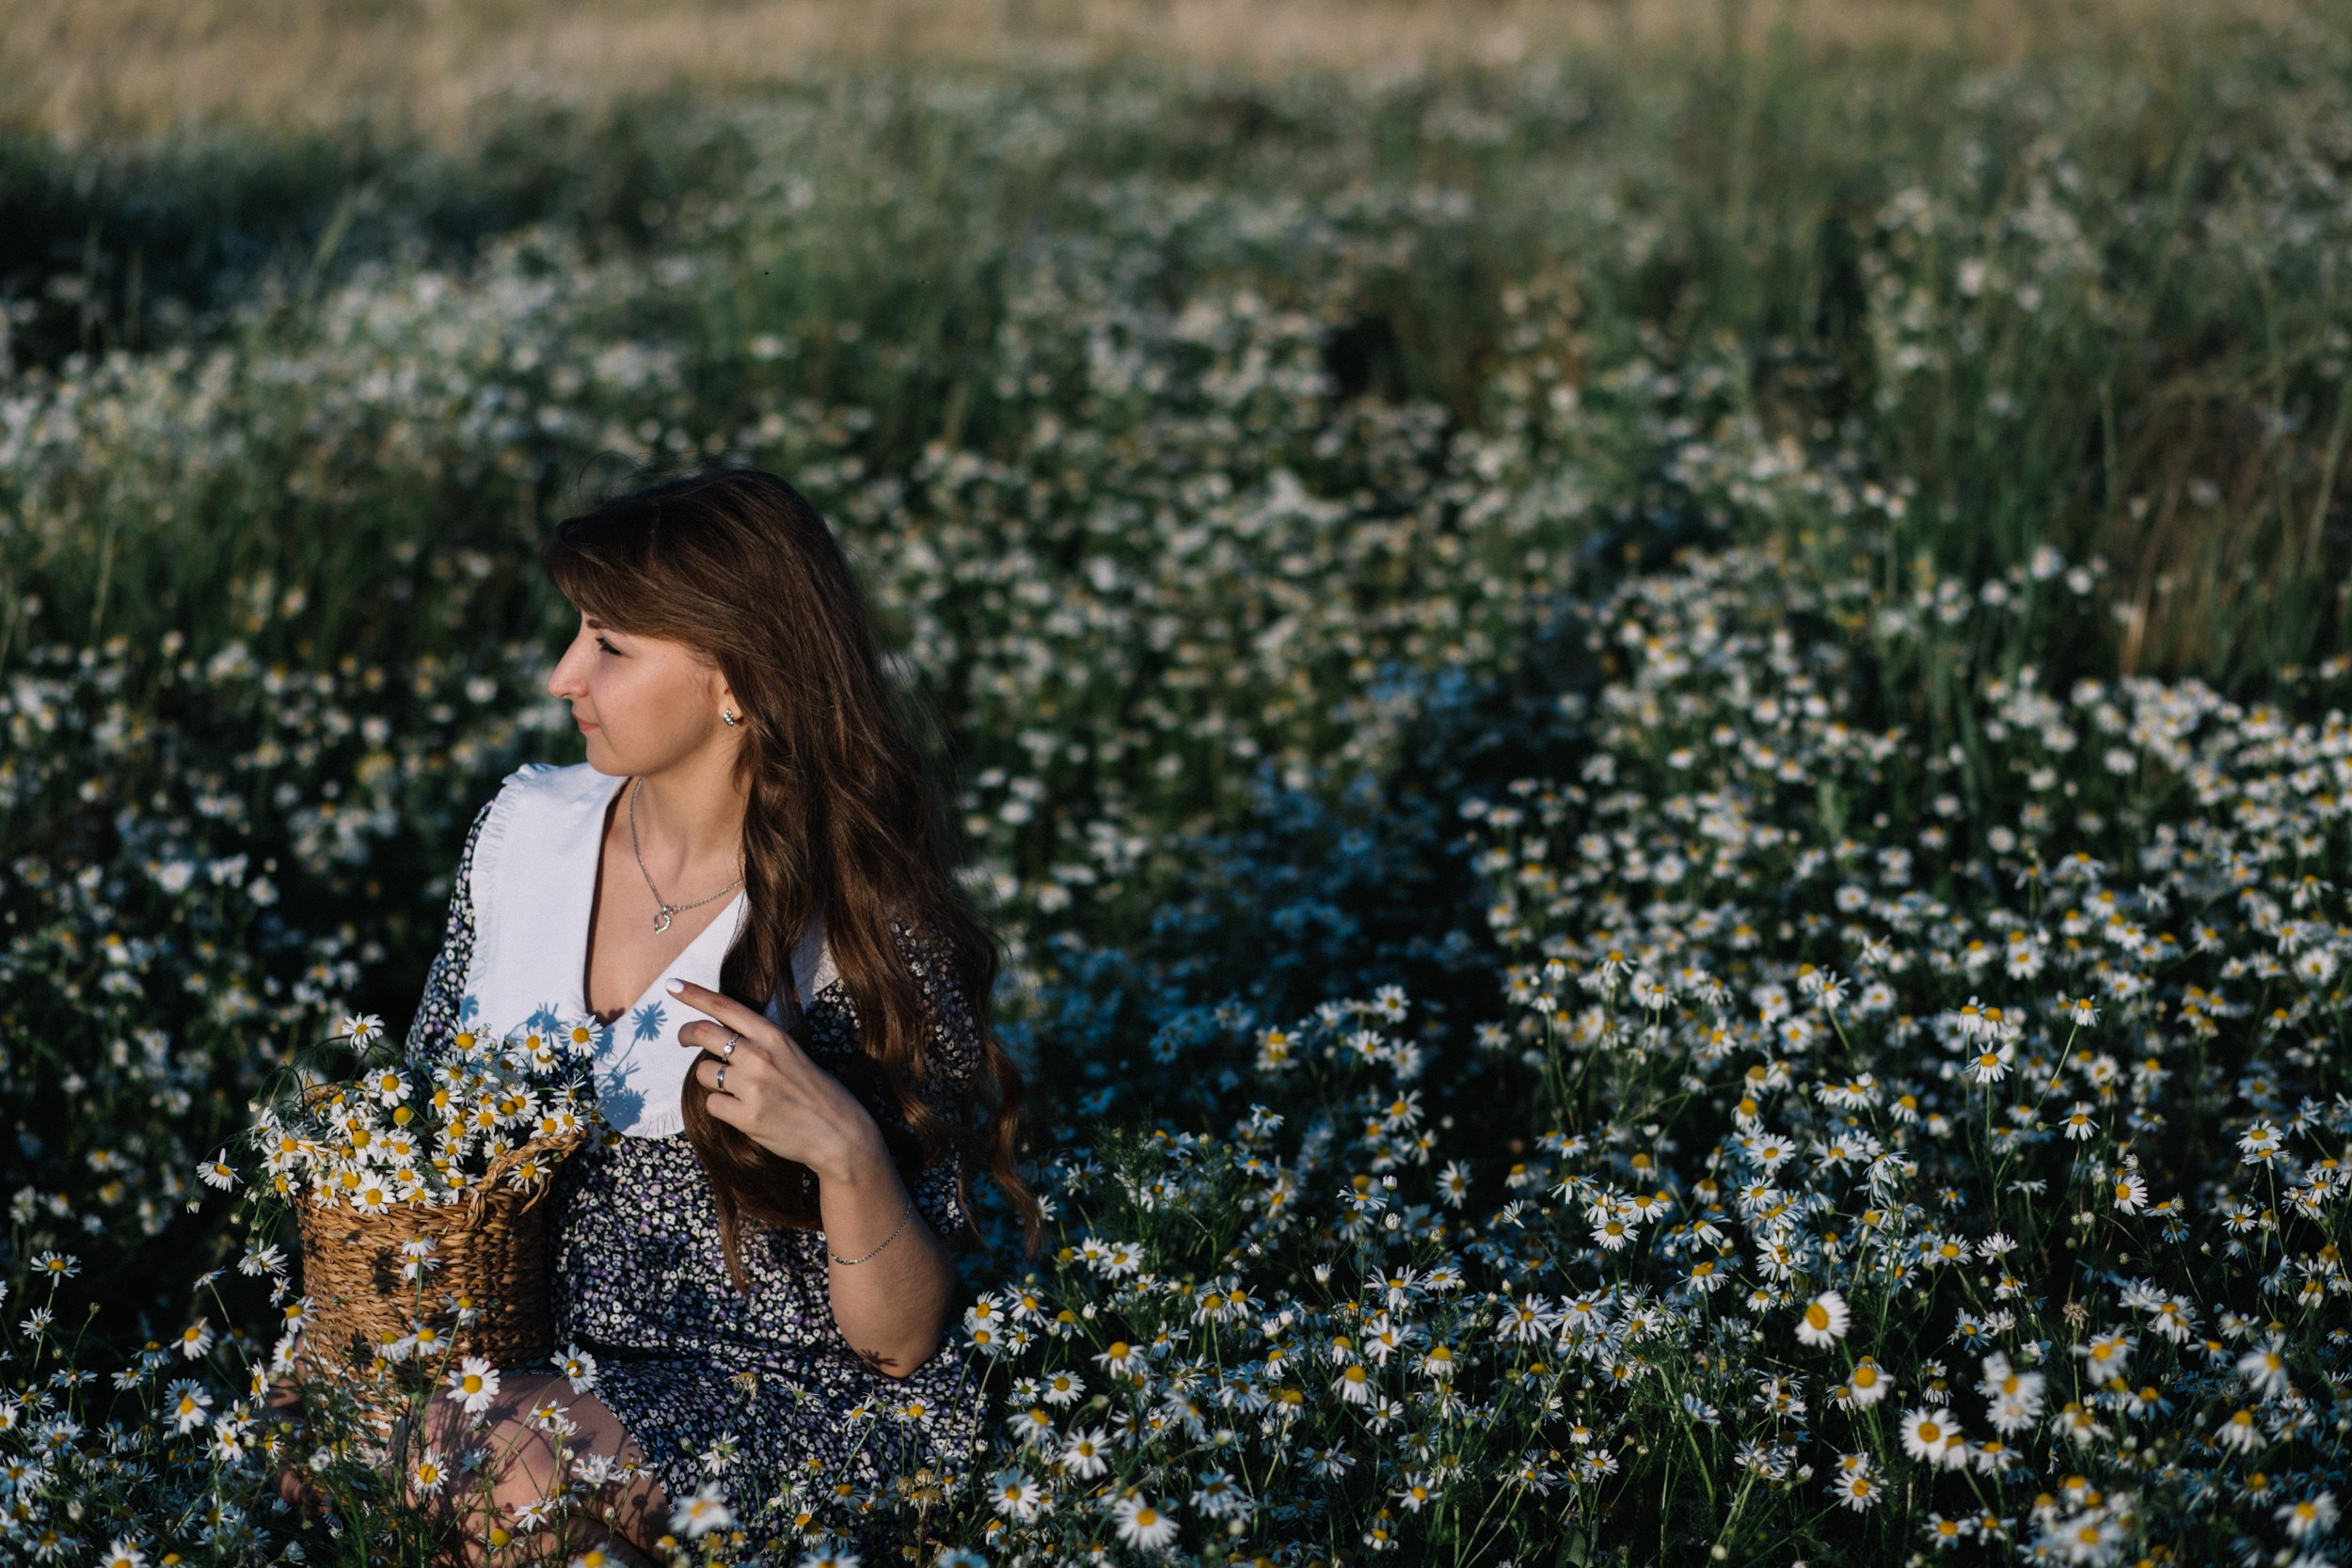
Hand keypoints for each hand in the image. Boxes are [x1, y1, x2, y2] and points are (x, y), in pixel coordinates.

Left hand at [666, 979, 887, 1182]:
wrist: (838, 1131)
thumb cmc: (814, 1091)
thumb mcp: (792, 1052)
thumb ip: (758, 1041)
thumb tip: (718, 1036)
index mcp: (773, 1035)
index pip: (725, 1007)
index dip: (694, 995)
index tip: (672, 985)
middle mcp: (760, 1056)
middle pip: (703, 1033)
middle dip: (686, 1034)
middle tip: (684, 1039)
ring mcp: (752, 1087)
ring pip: (703, 1073)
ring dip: (710, 1079)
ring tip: (734, 1089)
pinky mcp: (747, 1117)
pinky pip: (712, 1105)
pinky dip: (720, 1107)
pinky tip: (741, 1111)